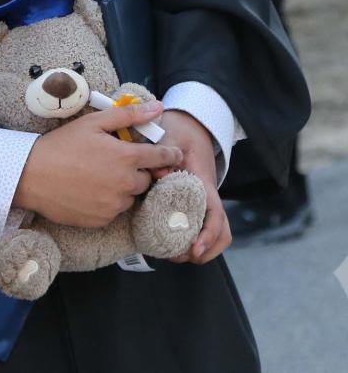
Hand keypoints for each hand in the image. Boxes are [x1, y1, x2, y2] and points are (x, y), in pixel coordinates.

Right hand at [13, 101, 182, 227]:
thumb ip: (128, 115)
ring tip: (97, 176)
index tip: (174, 154)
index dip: (170, 155)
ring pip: (130, 197)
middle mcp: (125, 185)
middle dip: (138, 171)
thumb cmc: (61, 145)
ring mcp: (114, 205)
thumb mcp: (93, 123)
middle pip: (146, 180)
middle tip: (116, 162)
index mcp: (126, 158)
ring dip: (122, 187)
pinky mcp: (102, 220)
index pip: (162, 158)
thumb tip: (158, 107)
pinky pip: (114, 211)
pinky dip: (107, 202)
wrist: (31, 175)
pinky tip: (88, 190)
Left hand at [152, 109, 230, 263]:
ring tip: (172, 254)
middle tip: (177, 256)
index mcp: (203, 183)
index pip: (215, 214)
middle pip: (221, 232)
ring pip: (214, 233)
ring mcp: (202, 200)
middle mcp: (207, 196)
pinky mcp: (192, 202)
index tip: (194, 250)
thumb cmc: (180, 131)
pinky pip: (198, 225)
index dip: (208, 235)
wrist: (189, 125)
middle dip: (204, 251)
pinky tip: (167, 240)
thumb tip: (158, 175)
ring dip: (198, 249)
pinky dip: (188, 238)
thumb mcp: (171, 135)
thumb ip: (164, 152)